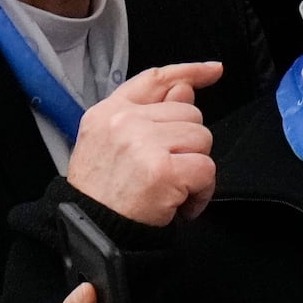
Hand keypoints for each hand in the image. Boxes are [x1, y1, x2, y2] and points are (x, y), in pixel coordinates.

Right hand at [68, 62, 221, 224]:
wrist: (89, 232)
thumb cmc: (102, 193)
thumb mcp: (111, 144)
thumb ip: (150, 111)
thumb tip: (186, 87)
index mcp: (108, 112)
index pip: (155, 79)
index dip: (189, 72)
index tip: (213, 70)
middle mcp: (124, 121)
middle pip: (190, 114)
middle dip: (187, 145)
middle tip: (165, 172)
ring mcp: (143, 143)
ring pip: (202, 139)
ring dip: (195, 168)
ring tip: (170, 188)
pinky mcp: (163, 169)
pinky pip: (206, 169)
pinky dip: (201, 192)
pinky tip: (179, 204)